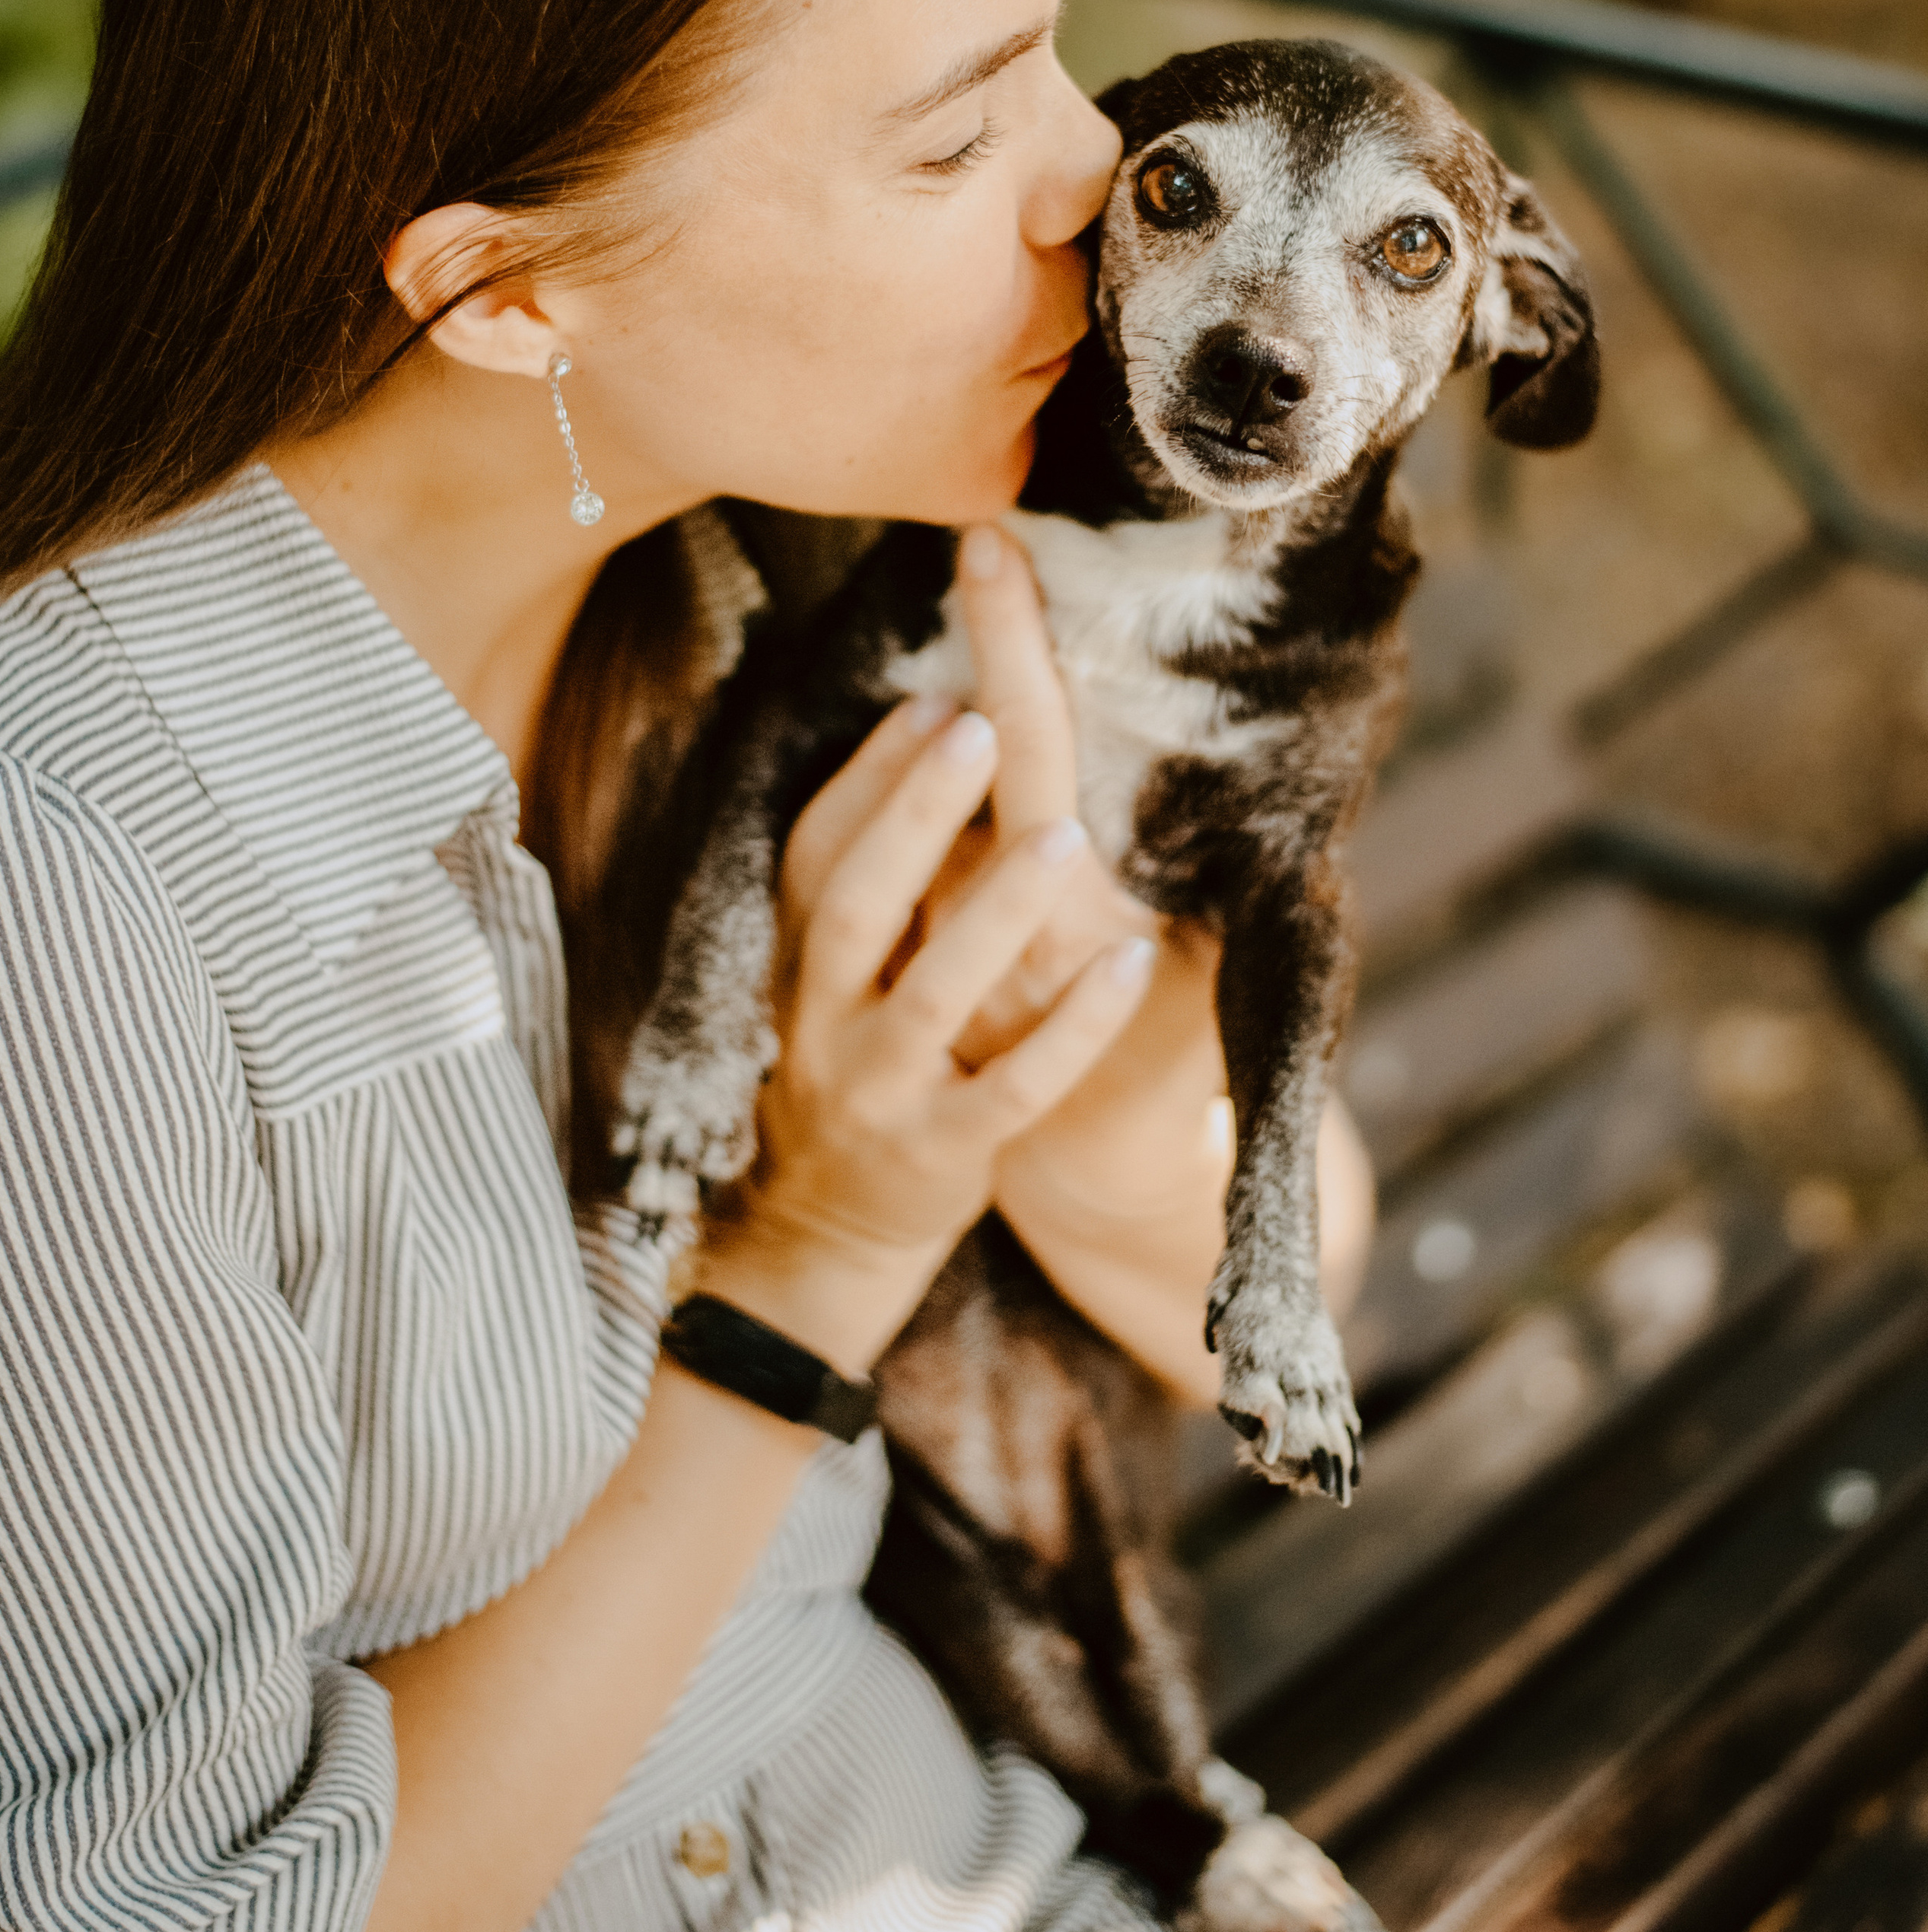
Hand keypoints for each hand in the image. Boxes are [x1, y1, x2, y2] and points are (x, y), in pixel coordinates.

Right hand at [698, 686, 1156, 1370]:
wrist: (829, 1235)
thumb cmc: (861, 1061)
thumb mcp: (837, 975)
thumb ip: (875, 885)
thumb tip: (938, 732)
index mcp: (797, 961)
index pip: (815, 851)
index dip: (866, 775)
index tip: (930, 696)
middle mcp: (822, 1020)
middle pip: (854, 903)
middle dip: (914, 812)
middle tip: (979, 720)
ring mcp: (879, 1090)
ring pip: (931, 993)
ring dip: (994, 911)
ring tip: (1062, 834)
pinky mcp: (943, 1153)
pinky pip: (1015, 1087)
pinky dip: (1073, 1029)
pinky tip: (1133, 966)